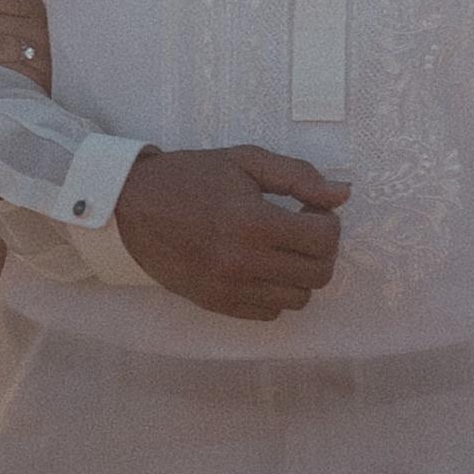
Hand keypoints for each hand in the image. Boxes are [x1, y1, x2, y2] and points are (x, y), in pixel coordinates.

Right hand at [115, 145, 350, 321]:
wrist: (130, 206)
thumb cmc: (189, 178)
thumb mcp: (244, 161)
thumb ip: (297, 176)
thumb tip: (343, 194)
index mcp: (253, 222)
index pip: (324, 239)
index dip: (327, 221)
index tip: (310, 210)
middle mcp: (243, 262)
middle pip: (318, 273)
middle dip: (319, 249)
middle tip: (300, 229)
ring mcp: (229, 288)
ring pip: (298, 299)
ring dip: (299, 274)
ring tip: (280, 251)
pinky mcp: (216, 303)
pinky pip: (269, 313)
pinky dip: (274, 293)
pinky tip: (260, 268)